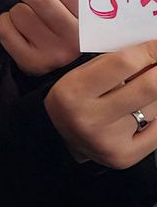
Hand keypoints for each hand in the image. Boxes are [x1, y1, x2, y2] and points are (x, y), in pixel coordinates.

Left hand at [0, 0, 79, 75]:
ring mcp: (54, 51)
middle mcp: (75, 36)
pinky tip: (19, 34)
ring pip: (18, 13)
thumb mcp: (74, 13)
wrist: (67, 77)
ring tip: (28, 21)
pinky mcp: (33, 63)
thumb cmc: (65, 33)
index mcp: (88, 17)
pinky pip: (5, 31)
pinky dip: (4, 24)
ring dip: (14, 9)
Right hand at [44, 40, 156, 167]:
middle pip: (149, 86)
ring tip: (142, 92)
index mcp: (74, 92)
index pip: (124, 63)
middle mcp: (89, 118)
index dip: (151, 50)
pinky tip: (145, 111)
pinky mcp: (125, 156)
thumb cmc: (75, 99)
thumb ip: (117, 63)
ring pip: (156, 107)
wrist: (60, 138)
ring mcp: (108, 141)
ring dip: (156, 94)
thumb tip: (156, 52)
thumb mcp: (84, 74)